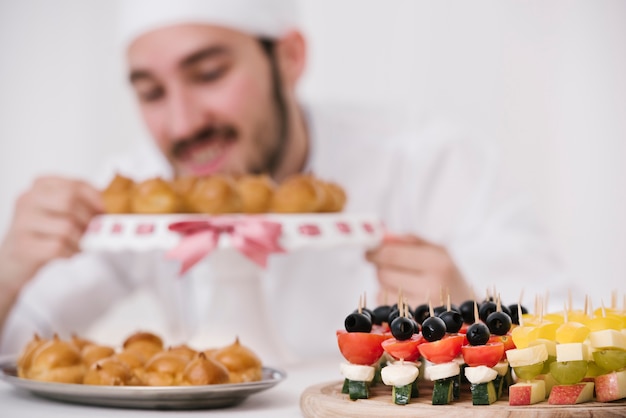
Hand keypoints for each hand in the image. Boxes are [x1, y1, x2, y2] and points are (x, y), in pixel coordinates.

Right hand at [0, 176, 103, 290]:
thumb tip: (114, 206)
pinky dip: (70, 253)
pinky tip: (67, 254)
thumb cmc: (43, 235)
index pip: (76, 184)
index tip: (108, 211)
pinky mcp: (23, 245)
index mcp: (41, 186)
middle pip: (69, 201)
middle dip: (88, 219)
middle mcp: (28, 199)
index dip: (97, 198)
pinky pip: (58, 247)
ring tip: (79, 245)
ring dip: (80, 240)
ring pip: (66, 226)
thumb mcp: (60, 213)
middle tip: (94, 232)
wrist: (12, 263)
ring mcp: (22, 222)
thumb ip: (82, 205)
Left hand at [365, 234, 470, 307]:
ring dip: (384, 284)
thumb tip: (382, 236)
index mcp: (438, 262)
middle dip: (381, 267)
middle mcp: (432, 286)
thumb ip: (408, 240)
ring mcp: (422, 307)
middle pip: (383, 273)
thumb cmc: (447, 275)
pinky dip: (387, 298)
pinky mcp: (413, 322)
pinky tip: (403, 295)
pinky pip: (385, 305)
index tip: (369, 250)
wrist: (466, 309)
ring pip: (381, 290)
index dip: (375, 251)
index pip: (391, 254)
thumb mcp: (436, 251)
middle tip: (390, 266)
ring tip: (402, 281)